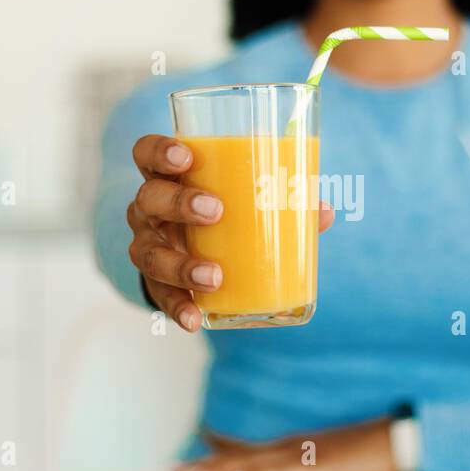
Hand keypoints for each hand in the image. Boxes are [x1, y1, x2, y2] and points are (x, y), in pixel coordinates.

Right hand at [127, 134, 334, 332]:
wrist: (192, 255)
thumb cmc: (222, 215)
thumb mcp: (243, 201)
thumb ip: (281, 201)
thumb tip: (322, 211)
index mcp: (168, 178)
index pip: (147, 153)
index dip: (160, 151)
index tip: (187, 157)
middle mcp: (149, 210)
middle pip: (149, 199)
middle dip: (178, 203)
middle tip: (214, 211)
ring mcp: (148, 246)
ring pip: (149, 253)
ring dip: (181, 265)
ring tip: (214, 276)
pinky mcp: (156, 282)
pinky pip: (159, 295)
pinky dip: (177, 307)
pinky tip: (193, 319)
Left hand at [173, 419, 397, 470]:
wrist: (396, 439)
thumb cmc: (366, 450)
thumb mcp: (330, 458)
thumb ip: (304, 461)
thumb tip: (284, 468)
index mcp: (292, 447)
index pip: (246, 448)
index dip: (217, 447)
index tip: (189, 445)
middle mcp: (290, 448)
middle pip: (240, 458)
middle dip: (206, 466)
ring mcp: (301, 456)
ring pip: (252, 465)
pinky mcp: (316, 467)